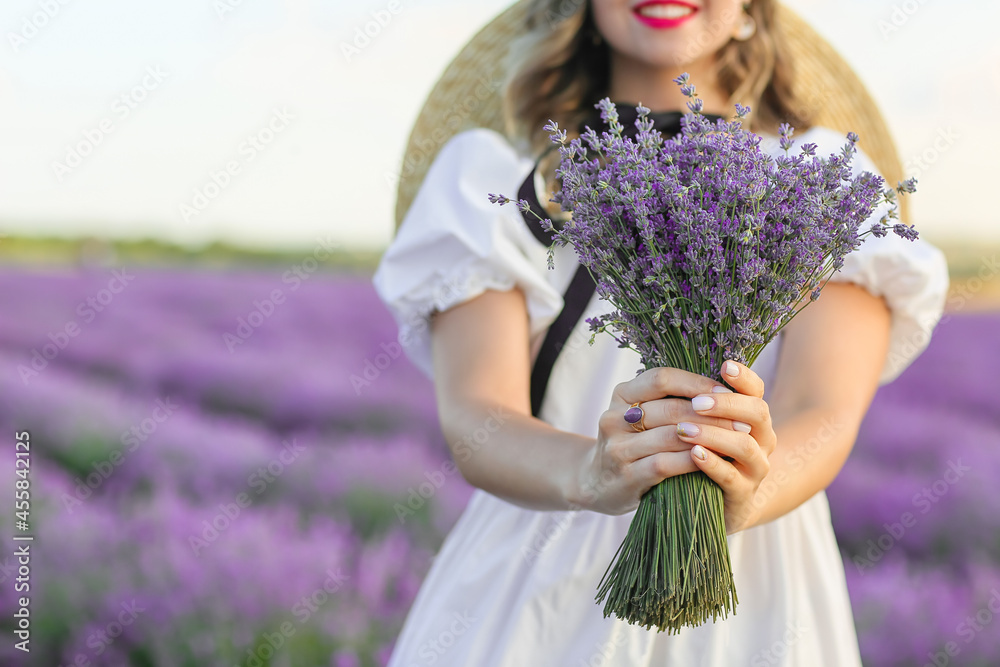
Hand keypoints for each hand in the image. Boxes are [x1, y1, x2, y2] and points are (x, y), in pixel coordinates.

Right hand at [572, 366, 734, 515]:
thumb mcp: (641, 414)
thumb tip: (721, 385)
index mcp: (622, 394)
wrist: (597, 483)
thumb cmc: (632, 443)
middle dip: (711, 414)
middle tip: (742, 421)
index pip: (661, 378)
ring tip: (735, 442)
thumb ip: (669, 399)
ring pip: (670, 436)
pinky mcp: (625, 476)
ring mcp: (618, 448)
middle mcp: (615, 418)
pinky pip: (664, 464)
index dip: (695, 382)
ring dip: (708, 438)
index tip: (724, 391)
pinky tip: (711, 460)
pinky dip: (691, 461)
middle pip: (670, 408)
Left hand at [675, 360, 776, 533]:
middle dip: (726, 404)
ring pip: (745, 445)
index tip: (724, 366)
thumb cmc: (698, 455)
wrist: (708, 505)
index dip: (744, 377)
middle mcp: (761, 439)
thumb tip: (666, 371)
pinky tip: (694, 454)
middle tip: (697, 402)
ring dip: (714, 434)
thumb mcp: (697, 424)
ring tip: (684, 429)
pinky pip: (730, 478)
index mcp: (751, 416)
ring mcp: (754, 468)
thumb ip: (692, 401)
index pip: (756, 390)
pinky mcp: (742, 495)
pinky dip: (712, 464)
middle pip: (757, 412)